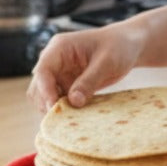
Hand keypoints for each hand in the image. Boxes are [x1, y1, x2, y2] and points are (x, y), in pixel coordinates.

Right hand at [27, 22, 141, 112]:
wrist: (128, 45)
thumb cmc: (118, 46)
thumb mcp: (106, 62)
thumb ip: (89, 81)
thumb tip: (73, 102)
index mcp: (59, 48)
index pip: (43, 71)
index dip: (45, 90)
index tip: (54, 107)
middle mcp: (54, 61)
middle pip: (38, 86)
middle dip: (47, 102)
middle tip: (62, 119)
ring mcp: (59, 73)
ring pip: (44, 96)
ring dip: (54, 108)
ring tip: (69, 120)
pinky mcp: (67, 84)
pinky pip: (58, 100)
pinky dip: (63, 109)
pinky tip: (75, 117)